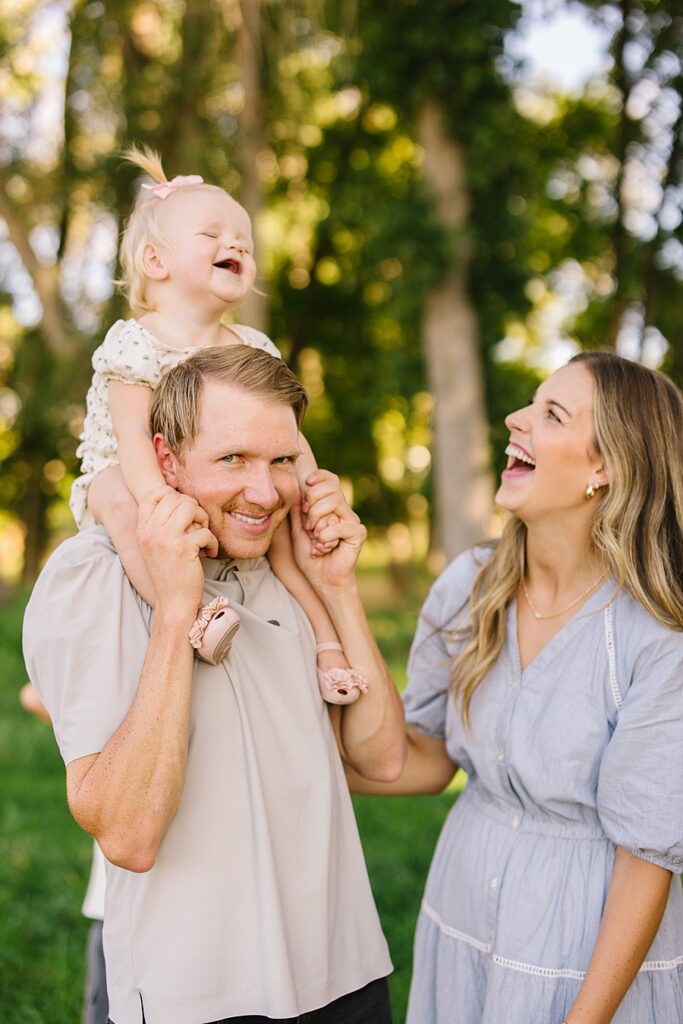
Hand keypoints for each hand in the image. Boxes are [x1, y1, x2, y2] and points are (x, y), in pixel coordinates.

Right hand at [137, 486, 217, 618]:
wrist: (173, 602)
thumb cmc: (169, 573)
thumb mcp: (155, 546)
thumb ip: (160, 523)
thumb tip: (179, 498)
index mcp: (143, 528)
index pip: (155, 494)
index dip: (173, 496)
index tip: (184, 512)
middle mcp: (151, 531)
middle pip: (178, 498)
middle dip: (194, 509)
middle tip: (198, 527)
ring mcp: (166, 539)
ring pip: (191, 507)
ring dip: (203, 520)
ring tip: (203, 536)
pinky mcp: (183, 548)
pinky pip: (205, 531)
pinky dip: (212, 543)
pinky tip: (208, 554)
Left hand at [290, 470, 365, 590]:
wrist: (322, 580)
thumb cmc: (311, 557)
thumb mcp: (298, 532)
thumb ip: (298, 513)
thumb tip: (297, 491)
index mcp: (331, 507)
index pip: (330, 479)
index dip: (319, 477)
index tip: (306, 486)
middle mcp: (344, 511)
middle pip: (330, 487)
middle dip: (312, 503)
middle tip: (308, 525)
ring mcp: (352, 521)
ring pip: (334, 502)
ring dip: (318, 520)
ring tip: (315, 537)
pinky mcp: (358, 533)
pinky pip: (341, 525)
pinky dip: (327, 536)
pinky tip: (324, 547)